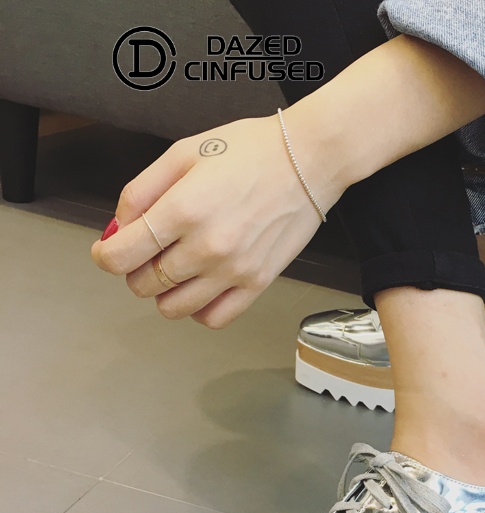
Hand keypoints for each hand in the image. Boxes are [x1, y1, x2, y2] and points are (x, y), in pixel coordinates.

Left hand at [91, 115, 340, 328]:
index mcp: (183, 210)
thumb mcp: (184, 152)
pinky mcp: (257, 283)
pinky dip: (198, 310)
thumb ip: (141, 191)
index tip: (109, 250)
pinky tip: (200, 288)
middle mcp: (207, 247)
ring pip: (173, 308)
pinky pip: (214, 318)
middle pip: (143, 284)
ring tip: (174, 269)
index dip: (105, 255)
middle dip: (135, 269)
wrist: (308, 162)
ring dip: (163, 292)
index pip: (120, 256)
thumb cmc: (252, 152)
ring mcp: (234, 270)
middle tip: (149, 251)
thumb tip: (119, 228)